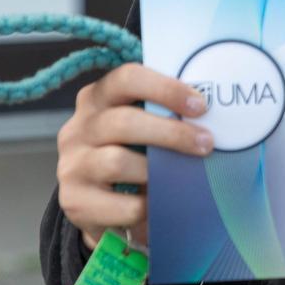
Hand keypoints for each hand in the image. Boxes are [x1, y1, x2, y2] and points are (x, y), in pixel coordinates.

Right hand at [56, 63, 213, 252]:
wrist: (97, 205)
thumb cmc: (131, 154)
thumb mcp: (141, 126)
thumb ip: (163, 114)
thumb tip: (211, 115)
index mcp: (97, 98)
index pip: (126, 78)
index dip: (166, 89)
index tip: (200, 105)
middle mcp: (78, 128)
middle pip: (124, 122)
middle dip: (172, 133)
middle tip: (206, 143)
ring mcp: (72, 165)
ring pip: (118, 162)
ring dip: (158, 171)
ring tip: (179, 178)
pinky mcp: (75, 202)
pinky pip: (123, 204)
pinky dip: (148, 206)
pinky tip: (158, 204)